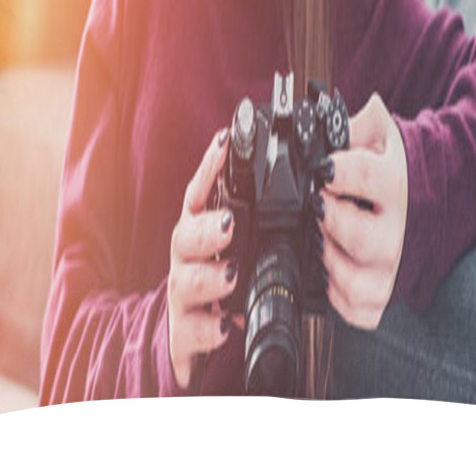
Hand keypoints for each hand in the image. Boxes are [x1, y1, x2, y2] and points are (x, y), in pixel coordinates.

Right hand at [168, 128, 238, 389]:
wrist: (186, 333)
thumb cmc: (215, 278)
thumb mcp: (232, 244)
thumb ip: (248, 214)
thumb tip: (293, 177)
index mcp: (198, 230)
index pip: (199, 192)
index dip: (210, 166)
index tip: (225, 142)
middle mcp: (186, 258)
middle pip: (186, 236)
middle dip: (207, 229)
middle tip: (230, 224)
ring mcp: (182, 294)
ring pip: (187, 282)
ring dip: (209, 277)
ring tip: (231, 275)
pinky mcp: (184, 332)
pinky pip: (190, 330)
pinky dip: (206, 329)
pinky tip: (223, 326)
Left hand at [317, 93, 407, 329]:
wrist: (445, 197)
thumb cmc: (405, 166)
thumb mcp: (384, 135)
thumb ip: (353, 124)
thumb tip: (321, 116)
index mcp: (399, 185)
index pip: (362, 177)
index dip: (333, 171)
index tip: (322, 169)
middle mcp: (402, 233)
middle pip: (356, 236)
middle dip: (328, 217)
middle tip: (319, 203)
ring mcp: (396, 269)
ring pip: (353, 280)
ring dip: (328, 257)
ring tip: (324, 234)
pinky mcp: (387, 295)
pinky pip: (355, 308)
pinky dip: (335, 292)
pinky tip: (332, 266)